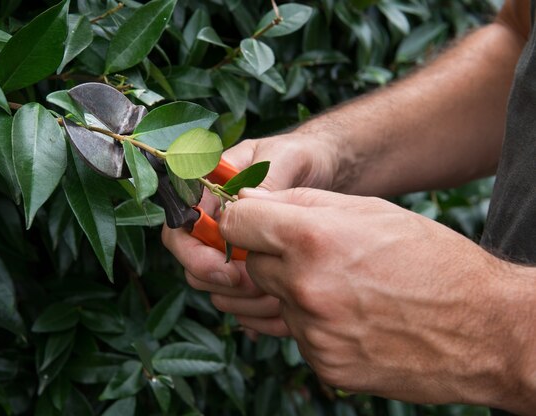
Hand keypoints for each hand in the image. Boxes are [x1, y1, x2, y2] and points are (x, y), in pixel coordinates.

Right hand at [162, 133, 336, 335]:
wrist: (329, 169)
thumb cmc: (302, 156)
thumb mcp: (286, 159)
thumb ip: (264, 180)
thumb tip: (242, 206)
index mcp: (211, 188)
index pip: (181, 225)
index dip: (194, 253)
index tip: (227, 269)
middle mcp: (214, 217)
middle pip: (190, 259)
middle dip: (215, 278)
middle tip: (251, 284)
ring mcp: (230, 242)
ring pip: (211, 281)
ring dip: (236, 294)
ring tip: (272, 293)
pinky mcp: (248, 262)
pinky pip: (237, 294)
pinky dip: (252, 304)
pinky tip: (278, 303)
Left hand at [219, 187, 531, 408]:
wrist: (482, 328)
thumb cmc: (430, 258)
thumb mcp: (368, 210)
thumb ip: (299, 202)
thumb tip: (248, 202)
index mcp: (312, 239)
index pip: (236, 224)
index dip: (241, 221)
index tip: (251, 223)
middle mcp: (304, 288)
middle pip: (252, 264)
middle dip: (274, 257)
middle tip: (318, 255)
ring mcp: (312, 332)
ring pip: (276, 301)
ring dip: (297, 292)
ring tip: (346, 288)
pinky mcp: (323, 363)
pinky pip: (298, 334)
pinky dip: (315, 324)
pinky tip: (354, 317)